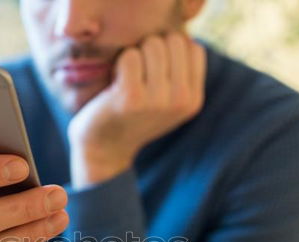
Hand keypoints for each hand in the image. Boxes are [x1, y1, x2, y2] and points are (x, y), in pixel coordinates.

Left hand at [67, 33, 205, 188]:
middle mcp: (181, 101)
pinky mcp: (132, 97)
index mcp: (193, 100)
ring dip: (135, 54)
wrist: (104, 148)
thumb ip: (181, 72)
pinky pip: (130, 56)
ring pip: (153, 45)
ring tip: (128, 77)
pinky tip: (116, 82)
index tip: (155, 69)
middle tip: (139, 72)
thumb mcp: (168, 100)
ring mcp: (158, 100)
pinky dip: (119, 64)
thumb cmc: (133, 116)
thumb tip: (183, 36)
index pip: (193, 48)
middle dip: (152, 48)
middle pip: (173, 41)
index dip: (171, 48)